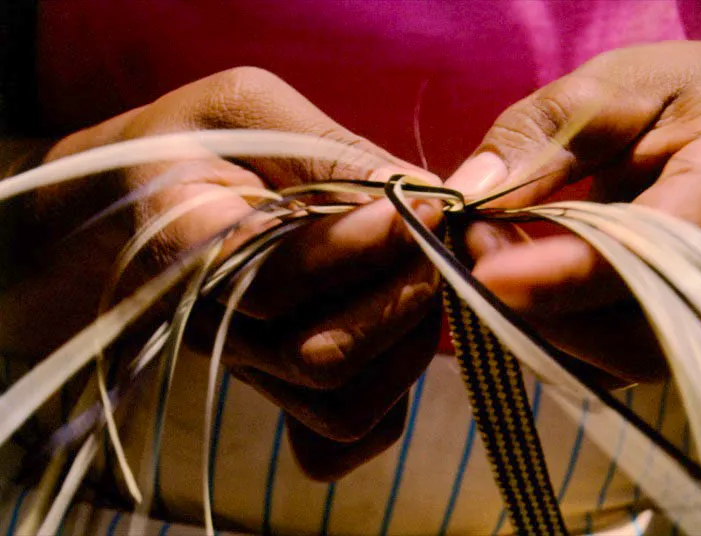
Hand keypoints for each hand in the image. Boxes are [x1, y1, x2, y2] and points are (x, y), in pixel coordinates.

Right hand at [0, 67, 441, 478]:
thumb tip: (421, 191)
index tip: (421, 202)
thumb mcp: (249, 110)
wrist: (148, 194)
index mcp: (186, 248)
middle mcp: (213, 326)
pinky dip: (390, 401)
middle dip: (399, 297)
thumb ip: (329, 150)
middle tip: (436, 236)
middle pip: (318, 357)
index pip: (272, 280)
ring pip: (341, 405)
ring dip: (407, 343)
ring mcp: (248, 365)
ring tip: (427, 274)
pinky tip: (404, 335)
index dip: (358, 248)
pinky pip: (337, 439)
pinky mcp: (278, 385)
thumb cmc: (202, 141)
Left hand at [446, 42, 700, 383]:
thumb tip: (468, 193)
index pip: (654, 252)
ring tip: (492, 258)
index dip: (566, 274)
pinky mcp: (696, 337)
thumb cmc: (686, 97)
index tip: (485, 271)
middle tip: (473, 244)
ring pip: (623, 361)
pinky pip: (620, 365)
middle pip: (638, 331)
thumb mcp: (611, 86)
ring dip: (539, 325)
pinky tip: (524, 289)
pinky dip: (558, 338)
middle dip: (539, 305)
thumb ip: (540, 135)